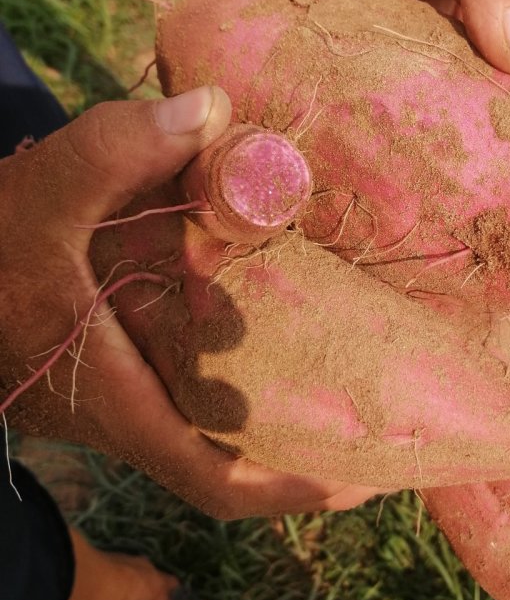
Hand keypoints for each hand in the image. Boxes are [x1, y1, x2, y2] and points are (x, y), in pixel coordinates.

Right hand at [0, 88, 375, 518]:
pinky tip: (264, 339)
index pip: (213, 480)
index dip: (289, 491)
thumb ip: (121, 148)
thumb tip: (216, 108)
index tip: (360, 482)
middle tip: (375, 429)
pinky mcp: (101, 375)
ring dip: (268, 424)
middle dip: (299, 460)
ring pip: (202, 434)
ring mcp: (107, 401)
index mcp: (115, 397)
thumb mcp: (44, 191)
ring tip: (341, 387)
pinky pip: (181, 399)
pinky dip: (229, 385)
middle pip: (224, 467)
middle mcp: (117, 416)